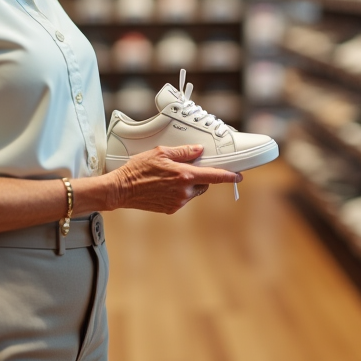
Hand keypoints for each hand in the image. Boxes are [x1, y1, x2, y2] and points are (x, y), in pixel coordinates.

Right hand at [109, 145, 241, 213]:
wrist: (122, 189)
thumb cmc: (138, 169)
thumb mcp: (161, 153)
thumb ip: (183, 152)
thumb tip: (199, 150)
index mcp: (184, 176)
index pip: (214, 176)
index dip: (229, 176)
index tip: (238, 176)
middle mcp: (184, 191)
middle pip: (204, 184)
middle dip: (201, 176)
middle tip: (187, 168)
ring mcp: (178, 202)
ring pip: (193, 192)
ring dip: (189, 185)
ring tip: (170, 177)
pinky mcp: (171, 209)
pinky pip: (183, 199)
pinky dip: (179, 192)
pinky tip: (164, 186)